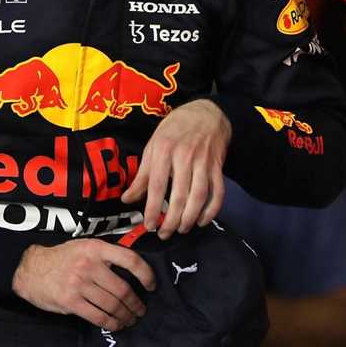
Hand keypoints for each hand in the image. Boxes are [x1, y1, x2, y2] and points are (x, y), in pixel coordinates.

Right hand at [11, 239, 154, 329]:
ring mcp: (79, 284)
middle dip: (136, 303)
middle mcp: (89, 265)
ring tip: (130, 319)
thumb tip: (132, 274)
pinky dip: (111, 323)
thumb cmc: (63, 258)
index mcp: (96, 248)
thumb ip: (106, 256)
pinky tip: (116, 325)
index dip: (145, 274)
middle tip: (140, 310)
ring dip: (125, 316)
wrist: (31, 269)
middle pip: (122, 289)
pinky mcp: (71, 301)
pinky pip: (98, 316)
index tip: (152, 285)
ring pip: (112, 305)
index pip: (130, 260)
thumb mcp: (85, 247)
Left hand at [121, 99, 230, 237]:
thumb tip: (127, 199)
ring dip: (190, 218)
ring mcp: (204, 162)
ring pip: (198, 196)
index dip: (153, 209)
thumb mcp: (154, 145)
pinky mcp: (218, 167)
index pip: (157, 186)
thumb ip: (142, 174)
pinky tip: (202, 221)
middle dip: (172, 220)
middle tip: (164, 234)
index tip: (149, 225)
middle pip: (179, 195)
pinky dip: (212, 210)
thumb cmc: (175, 129)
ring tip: (182, 229)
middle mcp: (185, 157)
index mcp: (164, 150)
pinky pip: (218, 192)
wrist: (207, 112)